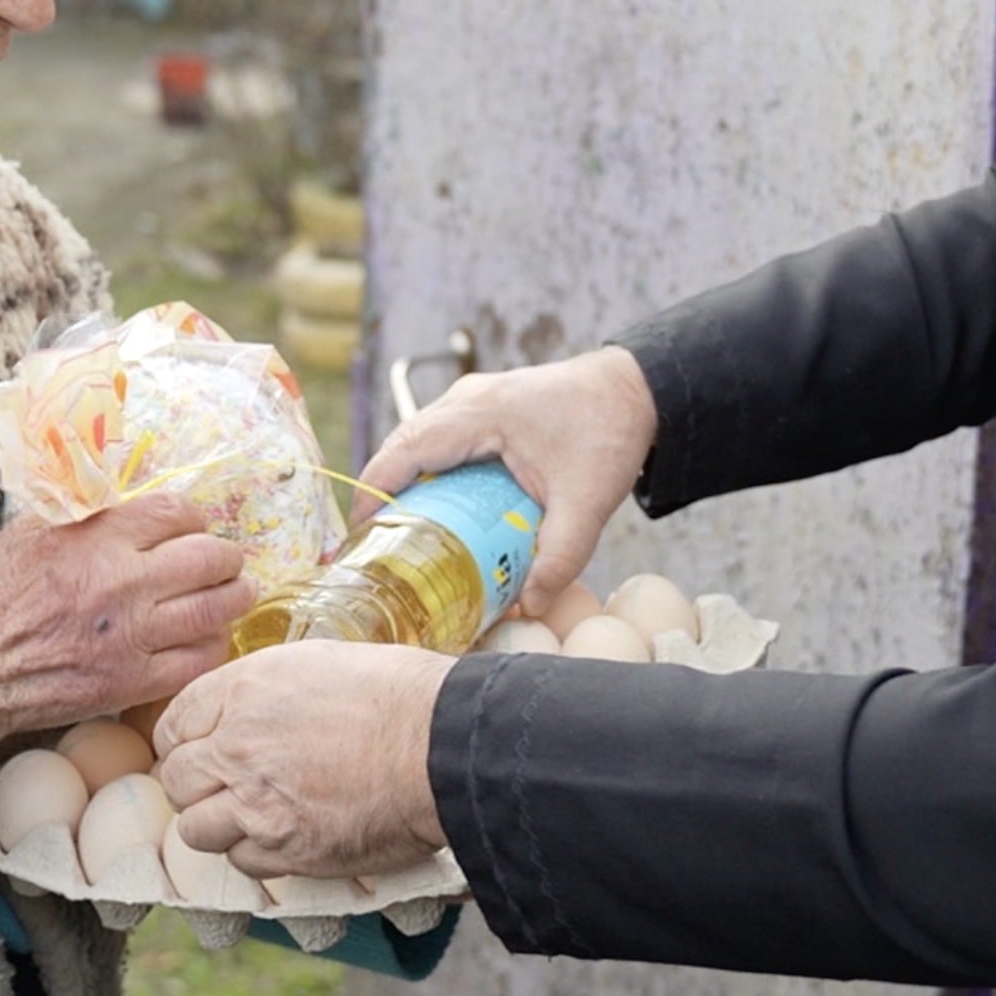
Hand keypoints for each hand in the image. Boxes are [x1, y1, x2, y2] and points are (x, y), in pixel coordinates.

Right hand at [0, 494, 250, 815]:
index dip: (195, 516)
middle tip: (229, 561)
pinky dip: (215, 644)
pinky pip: (198, 660)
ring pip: (215, 609)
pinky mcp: (132, 682)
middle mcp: (121, 583)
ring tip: (239, 593)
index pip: (175, 512)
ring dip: (236, 597)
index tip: (195, 525)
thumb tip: (134, 492)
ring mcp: (131, 636)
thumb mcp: (32, 530)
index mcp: (96, 538)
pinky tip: (211, 636)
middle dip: (228, 556)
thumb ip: (86, 509)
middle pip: (209, 558)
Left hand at [155, 641, 453, 878]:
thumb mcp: (318, 661)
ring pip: (194, 828)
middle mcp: (236, 747)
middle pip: (175, 779)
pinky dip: (254, 852)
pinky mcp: (285, 850)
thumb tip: (249, 705)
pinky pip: (240, 861)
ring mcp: (256, 805)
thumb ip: (266, 689)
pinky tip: (283, 834)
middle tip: (225, 783)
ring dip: (217, 822)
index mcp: (242, 690)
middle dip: (195, 783)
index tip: (200, 748)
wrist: (442, 746)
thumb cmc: (397, 694)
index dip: (183, 740)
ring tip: (251, 814)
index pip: (172, 724)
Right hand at [356, 346, 658, 618]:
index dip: (370, 497)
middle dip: (382, 500)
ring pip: (416, 447)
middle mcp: (463, 402)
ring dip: (405, 489)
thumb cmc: (609, 430)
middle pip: (399, 451)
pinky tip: (440, 518)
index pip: (400, 454)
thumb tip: (529, 606)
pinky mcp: (482, 413)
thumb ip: (560, 557)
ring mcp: (470, 403)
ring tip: (401, 542)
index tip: (358, 542)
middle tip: (377, 554)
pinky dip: (430, 479)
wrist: (636, 390)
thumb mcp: (587, 502)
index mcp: (476, 413)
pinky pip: (439, 446)